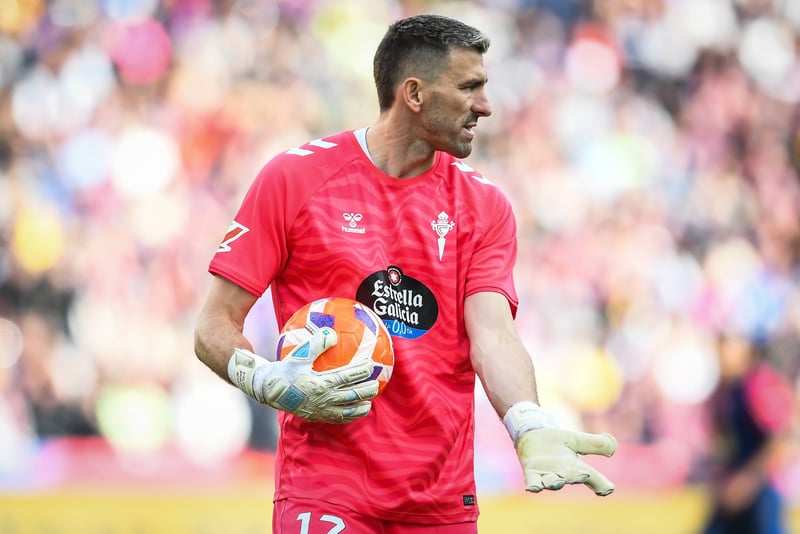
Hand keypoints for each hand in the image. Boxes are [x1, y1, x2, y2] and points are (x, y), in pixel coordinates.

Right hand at [228, 323, 378, 422]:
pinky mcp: (317, 416)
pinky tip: (356, 411)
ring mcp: (321, 410)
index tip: (373, 364)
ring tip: (371, 402)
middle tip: (378, 383)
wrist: (269, 390)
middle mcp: (323, 399)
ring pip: (347, 410)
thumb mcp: (299, 354)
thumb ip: (317, 344)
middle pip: (351, 395)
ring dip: (361, 406)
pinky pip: (338, 418)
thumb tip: (332, 333)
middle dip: (367, 390)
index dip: (361, 371)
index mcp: (320, 383)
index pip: (347, 377)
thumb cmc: (285, 370)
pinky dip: (350, 416)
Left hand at [516, 427, 616, 495]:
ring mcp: (546, 475)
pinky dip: (533, 485)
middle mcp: (562, 475)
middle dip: (576, 477)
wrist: (533, 436)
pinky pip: (532, 481)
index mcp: (576, 469)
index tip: (607, 489)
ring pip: (552, 482)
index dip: (600, 483)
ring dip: (555, 482)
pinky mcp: (531, 472)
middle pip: (572, 478)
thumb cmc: (557, 443)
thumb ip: (596, 443)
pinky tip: (533, 488)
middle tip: (582, 475)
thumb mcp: (577, 440)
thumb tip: (613, 446)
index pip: (592, 477)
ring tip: (557, 482)